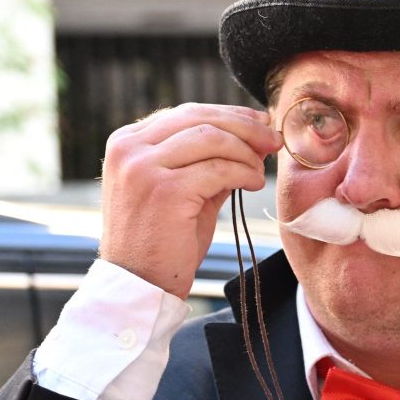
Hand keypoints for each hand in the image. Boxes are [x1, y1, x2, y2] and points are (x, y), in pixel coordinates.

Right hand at [99, 103, 280, 298]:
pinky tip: (253, 183)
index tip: (258, 123)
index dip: (228, 115)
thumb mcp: (180, 190)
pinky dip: (244, 172)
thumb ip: (205, 161)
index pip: (185, 113)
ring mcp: (143, 168)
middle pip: (199, 118)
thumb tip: (249, 138)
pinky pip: (218, 169)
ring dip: (246, 151)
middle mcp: (129, 149)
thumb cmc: (160, 243)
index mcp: (126, 142)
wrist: (139, 286)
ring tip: (260, 169)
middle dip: (244, 126)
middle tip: (272, 139)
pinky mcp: (165, 190)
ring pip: (211, 138)